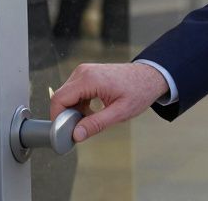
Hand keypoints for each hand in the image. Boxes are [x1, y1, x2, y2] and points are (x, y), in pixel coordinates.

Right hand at [51, 62, 169, 143]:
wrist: (150, 76)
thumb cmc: (139, 92)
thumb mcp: (120, 112)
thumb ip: (96, 124)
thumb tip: (76, 135)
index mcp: (89, 79)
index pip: (59, 100)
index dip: (57, 118)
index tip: (64, 133)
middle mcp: (83, 72)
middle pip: (60, 97)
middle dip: (66, 115)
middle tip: (80, 129)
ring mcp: (84, 71)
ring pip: (66, 95)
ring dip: (73, 110)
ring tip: (90, 119)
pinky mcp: (87, 74)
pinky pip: (74, 91)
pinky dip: (78, 104)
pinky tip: (91, 111)